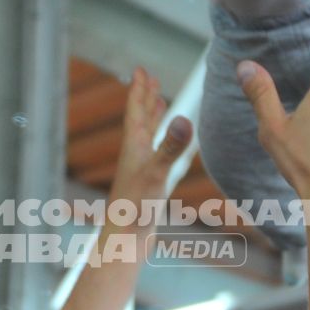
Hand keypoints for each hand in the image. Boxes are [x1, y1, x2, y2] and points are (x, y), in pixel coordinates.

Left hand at [105, 67, 192, 239]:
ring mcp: (140, 169)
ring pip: (147, 136)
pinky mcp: (147, 184)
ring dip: (153, 118)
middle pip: (140, 119)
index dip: (140, 90)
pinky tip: (165, 149)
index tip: (141, 70)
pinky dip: (161, 143)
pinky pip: (155, 154)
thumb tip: (183, 119)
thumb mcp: (157, 173)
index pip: (137, 111)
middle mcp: (135, 155)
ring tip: (159, 105)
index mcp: (135, 147)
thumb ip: (171, 147)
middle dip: (146, 98)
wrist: (126, 240)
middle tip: (149, 79)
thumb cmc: (136, 208)